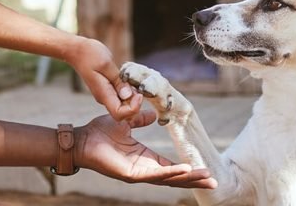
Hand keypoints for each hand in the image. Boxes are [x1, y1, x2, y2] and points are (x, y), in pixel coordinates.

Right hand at [67, 37, 141, 119]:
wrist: (76, 51)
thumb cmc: (89, 54)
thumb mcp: (106, 64)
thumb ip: (118, 81)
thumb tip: (129, 96)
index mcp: (103, 94)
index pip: (120, 114)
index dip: (133, 108)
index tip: (139, 94)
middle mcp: (104, 98)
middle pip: (123, 112)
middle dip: (136, 103)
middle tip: (140, 86)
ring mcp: (106, 94)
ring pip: (123, 104)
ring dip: (133, 96)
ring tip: (135, 80)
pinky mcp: (108, 89)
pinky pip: (121, 96)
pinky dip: (129, 91)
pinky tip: (130, 79)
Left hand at [74, 111, 216, 188]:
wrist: (81, 138)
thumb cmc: (100, 132)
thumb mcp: (126, 121)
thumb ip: (140, 118)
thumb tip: (154, 115)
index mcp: (145, 158)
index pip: (171, 167)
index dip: (187, 169)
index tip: (204, 169)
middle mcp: (143, 169)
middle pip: (174, 177)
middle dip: (194, 179)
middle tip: (214, 180)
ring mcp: (138, 173)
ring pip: (168, 179)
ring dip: (187, 178)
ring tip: (205, 177)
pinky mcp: (130, 174)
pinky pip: (154, 175)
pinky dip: (170, 173)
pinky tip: (184, 170)